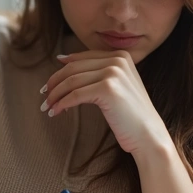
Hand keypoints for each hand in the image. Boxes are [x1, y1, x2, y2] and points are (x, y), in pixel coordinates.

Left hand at [41, 50, 169, 154]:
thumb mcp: (117, 86)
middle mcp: (117, 60)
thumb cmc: (130, 116)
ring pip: (71, 81)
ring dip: (55, 95)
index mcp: (120, 56)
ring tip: (47, 107)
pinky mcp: (107, 88)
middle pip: (73, 68)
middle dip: (54, 82)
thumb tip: (63, 60)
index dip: (62, 70)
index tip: (49, 83)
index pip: (82, 58)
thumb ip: (98, 72)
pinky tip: (56, 112)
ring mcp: (113, 73)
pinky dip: (61, 104)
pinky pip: (75, 94)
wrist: (148, 136)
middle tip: (44, 96)